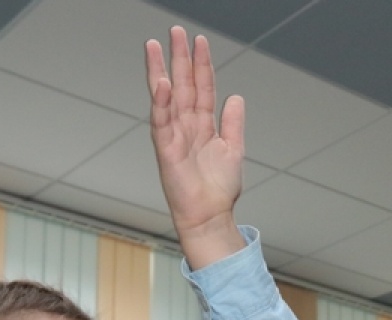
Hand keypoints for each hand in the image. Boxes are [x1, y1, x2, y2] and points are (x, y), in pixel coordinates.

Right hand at [147, 28, 246, 263]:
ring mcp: (173, 135)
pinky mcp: (165, 149)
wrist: (210, 215)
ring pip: (166, 97)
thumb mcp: (233, 149)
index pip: (201, 87)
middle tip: (175, 32)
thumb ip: (233, 123)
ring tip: (155, 46)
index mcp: (203, 124)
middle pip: (182, 84)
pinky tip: (162, 83)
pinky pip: (161, 121)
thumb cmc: (219, 188)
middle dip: (178, 57)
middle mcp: (186, 125)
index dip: (202, 64)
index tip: (199, 40)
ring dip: (160, 71)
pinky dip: (161, 103)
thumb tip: (236, 97)